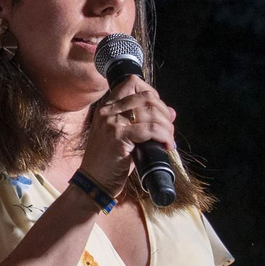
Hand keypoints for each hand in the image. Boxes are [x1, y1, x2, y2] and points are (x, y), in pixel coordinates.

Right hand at [80, 75, 176, 192]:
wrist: (94, 182)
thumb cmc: (109, 162)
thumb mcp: (125, 137)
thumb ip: (143, 122)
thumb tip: (171, 112)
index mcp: (106, 108)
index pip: (132, 83)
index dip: (152, 93)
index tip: (158, 110)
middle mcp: (107, 111)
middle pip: (147, 96)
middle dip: (163, 111)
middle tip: (168, 128)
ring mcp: (112, 123)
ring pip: (152, 113)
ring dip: (167, 126)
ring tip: (168, 139)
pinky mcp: (119, 137)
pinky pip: (151, 130)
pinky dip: (164, 137)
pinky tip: (166, 145)